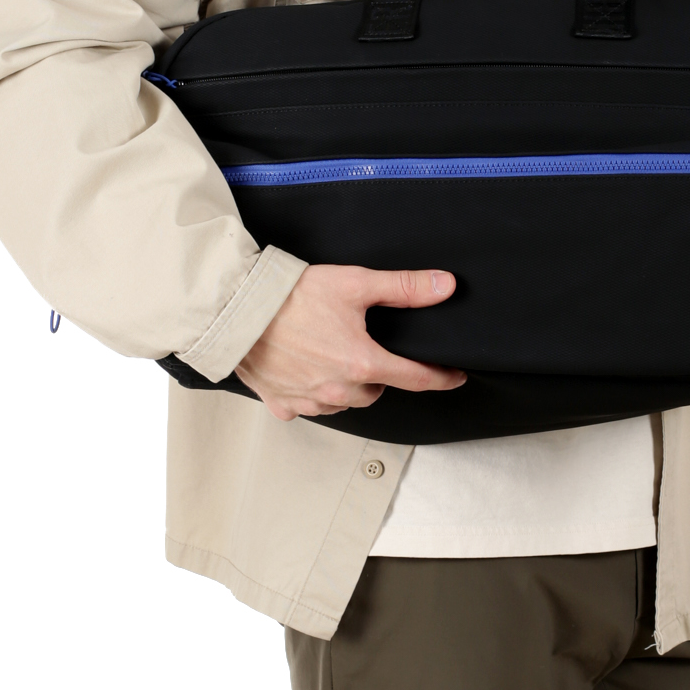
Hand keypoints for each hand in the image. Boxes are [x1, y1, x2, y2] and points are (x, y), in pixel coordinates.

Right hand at [235, 264, 466, 420]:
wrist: (235, 310)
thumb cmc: (290, 297)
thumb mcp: (355, 283)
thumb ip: (404, 288)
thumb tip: (444, 286)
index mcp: (362, 364)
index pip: (416, 378)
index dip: (441, 376)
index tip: (455, 375)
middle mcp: (338, 391)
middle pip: (377, 389)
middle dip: (379, 371)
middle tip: (364, 344)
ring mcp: (310, 401)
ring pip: (345, 401)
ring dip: (347, 384)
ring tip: (332, 352)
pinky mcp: (283, 403)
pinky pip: (309, 406)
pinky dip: (312, 392)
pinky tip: (305, 369)